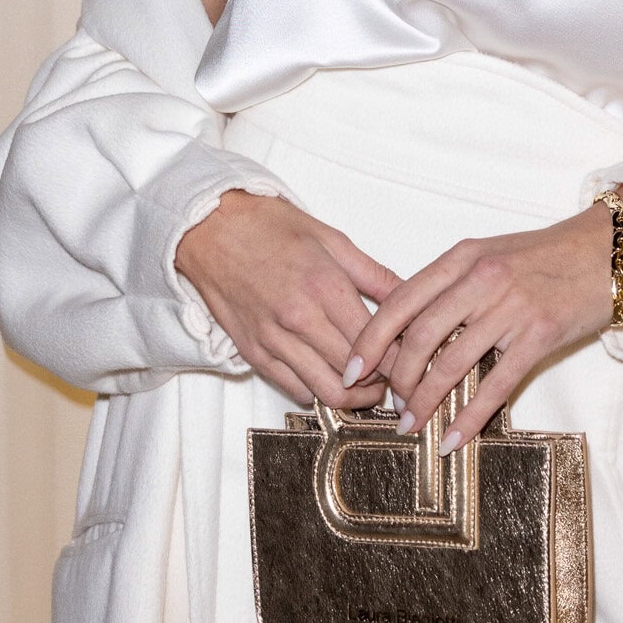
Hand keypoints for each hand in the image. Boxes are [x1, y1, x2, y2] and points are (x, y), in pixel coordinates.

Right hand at [174, 192, 397, 407]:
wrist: (210, 227)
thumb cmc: (268, 226)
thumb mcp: (331, 238)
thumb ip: (374, 274)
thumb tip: (410, 295)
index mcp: (325, 286)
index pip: (377, 343)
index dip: (401, 359)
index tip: (412, 360)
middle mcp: (300, 319)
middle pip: (356, 375)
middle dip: (384, 381)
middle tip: (395, 374)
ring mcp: (274, 340)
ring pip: (327, 392)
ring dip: (354, 395)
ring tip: (366, 382)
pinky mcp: (253, 353)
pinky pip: (295, 390)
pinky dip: (318, 391)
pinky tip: (329, 376)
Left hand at [346, 193, 622, 452]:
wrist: (609, 247)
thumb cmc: (547, 255)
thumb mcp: (490, 255)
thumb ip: (452, 285)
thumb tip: (410, 330)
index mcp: (462, 257)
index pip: (399, 301)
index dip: (369, 340)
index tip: (350, 369)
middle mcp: (480, 279)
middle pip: (418, 337)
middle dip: (394, 379)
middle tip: (387, 405)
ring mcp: (510, 307)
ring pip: (451, 364)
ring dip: (424, 402)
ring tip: (410, 425)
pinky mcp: (540, 335)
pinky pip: (494, 385)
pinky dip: (468, 417)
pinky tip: (452, 438)